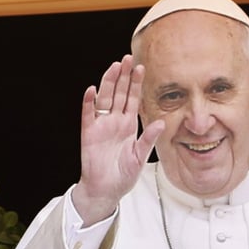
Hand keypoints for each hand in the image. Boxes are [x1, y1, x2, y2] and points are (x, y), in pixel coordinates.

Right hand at [74, 54, 163, 224]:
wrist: (105, 190)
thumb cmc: (123, 176)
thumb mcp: (140, 157)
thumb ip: (148, 139)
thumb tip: (161, 123)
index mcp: (128, 125)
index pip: (132, 99)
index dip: (135, 84)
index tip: (141, 67)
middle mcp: (115, 121)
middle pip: (118, 93)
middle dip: (123, 76)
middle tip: (127, 58)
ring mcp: (101, 126)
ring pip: (104, 99)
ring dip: (108, 83)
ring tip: (113, 67)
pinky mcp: (88, 133)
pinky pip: (88, 115)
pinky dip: (89, 103)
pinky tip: (92, 90)